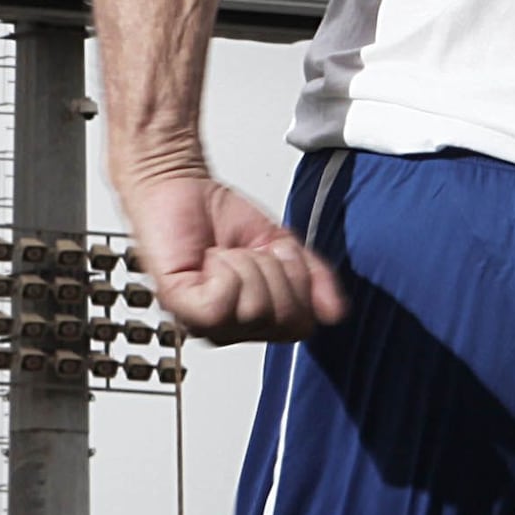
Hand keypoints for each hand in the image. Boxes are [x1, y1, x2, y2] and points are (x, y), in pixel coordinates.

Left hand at [122, 163, 345, 344]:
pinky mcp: (181, 306)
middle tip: (249, 252)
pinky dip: (224, 271)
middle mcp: (232, 329)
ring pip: (255, 309)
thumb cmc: (219, 216)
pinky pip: (222, 304)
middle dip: (275, 272)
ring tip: (225, 255)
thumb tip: (335, 311)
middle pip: (283, 320)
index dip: (298, 282)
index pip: (301, 325)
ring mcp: (204, 322)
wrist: (179, 186)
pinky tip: (211, 260)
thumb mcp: (281, 245)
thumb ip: (314, 277)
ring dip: (247, 266)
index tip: (275, 254)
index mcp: (257, 320)